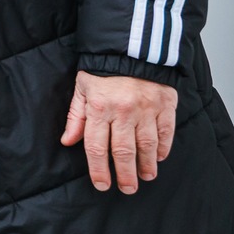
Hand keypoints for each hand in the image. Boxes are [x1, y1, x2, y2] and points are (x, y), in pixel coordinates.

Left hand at [61, 72, 178, 193]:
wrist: (132, 45)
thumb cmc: (103, 68)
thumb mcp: (82, 88)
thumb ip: (76, 116)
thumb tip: (68, 142)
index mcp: (99, 108)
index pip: (97, 147)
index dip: (99, 170)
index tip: (102, 185)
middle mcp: (123, 111)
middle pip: (123, 152)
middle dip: (125, 175)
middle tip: (127, 188)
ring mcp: (146, 108)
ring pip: (147, 145)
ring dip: (147, 165)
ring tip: (146, 177)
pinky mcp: (166, 103)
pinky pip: (166, 131)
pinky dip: (164, 147)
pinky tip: (159, 157)